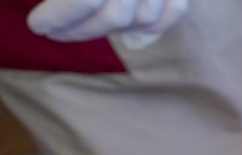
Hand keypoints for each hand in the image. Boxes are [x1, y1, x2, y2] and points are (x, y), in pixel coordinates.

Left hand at [25, 0, 188, 47]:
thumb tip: (51, 13)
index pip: (83, 0)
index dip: (59, 17)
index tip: (38, 27)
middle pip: (114, 14)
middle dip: (81, 29)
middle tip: (56, 33)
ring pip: (144, 17)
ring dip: (113, 30)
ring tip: (85, 30)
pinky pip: (175, 11)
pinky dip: (157, 27)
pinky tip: (133, 37)